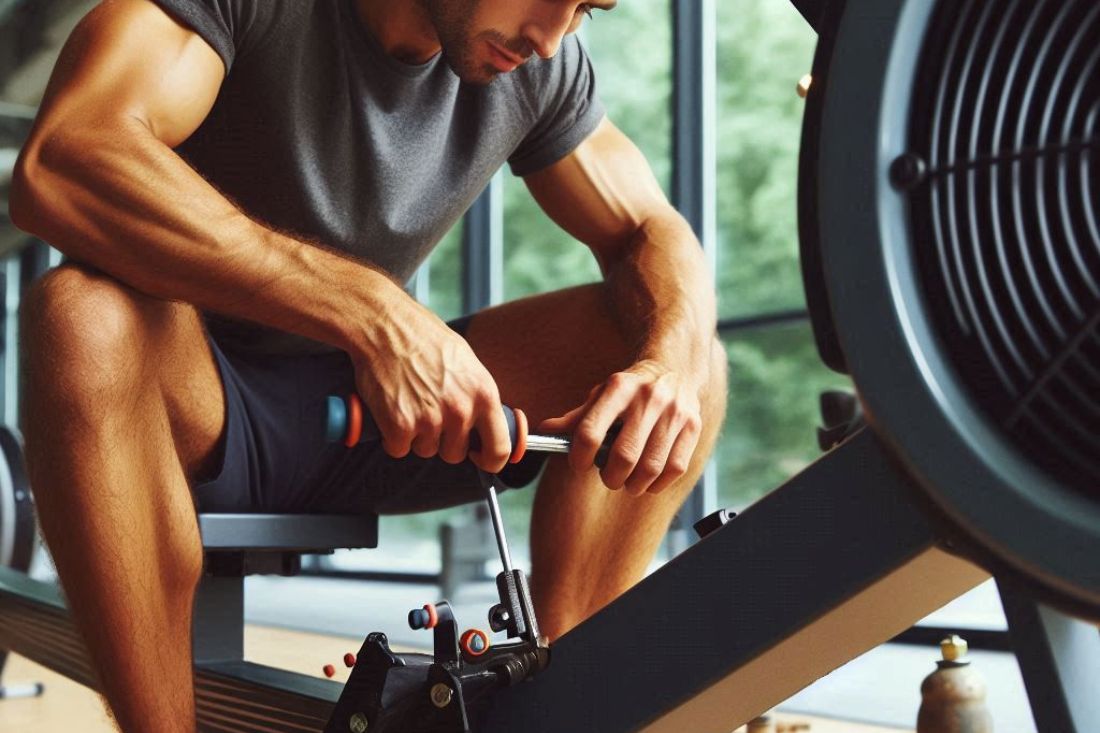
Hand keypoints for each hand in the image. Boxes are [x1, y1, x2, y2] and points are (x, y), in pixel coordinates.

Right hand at [349, 297, 510, 473]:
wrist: (384, 325)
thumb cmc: (424, 338)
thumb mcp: (467, 363)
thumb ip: (478, 396)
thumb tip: (487, 425)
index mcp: (484, 394)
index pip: (500, 449)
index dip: (490, 460)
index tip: (479, 458)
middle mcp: (460, 410)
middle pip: (456, 454)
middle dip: (443, 441)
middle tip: (429, 413)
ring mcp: (430, 420)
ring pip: (426, 450)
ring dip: (416, 435)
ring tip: (409, 401)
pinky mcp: (399, 426)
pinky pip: (398, 448)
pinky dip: (392, 435)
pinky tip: (392, 408)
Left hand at [539, 360, 703, 495]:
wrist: (675, 367)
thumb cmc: (630, 388)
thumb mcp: (602, 395)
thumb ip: (576, 417)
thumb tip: (545, 431)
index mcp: (619, 387)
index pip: (590, 431)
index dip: (579, 456)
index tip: (579, 464)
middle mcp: (648, 398)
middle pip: (623, 456)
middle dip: (610, 477)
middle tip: (608, 478)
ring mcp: (674, 413)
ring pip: (650, 468)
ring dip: (633, 485)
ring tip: (628, 482)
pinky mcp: (693, 427)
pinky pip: (674, 469)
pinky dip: (657, 484)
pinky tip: (648, 481)